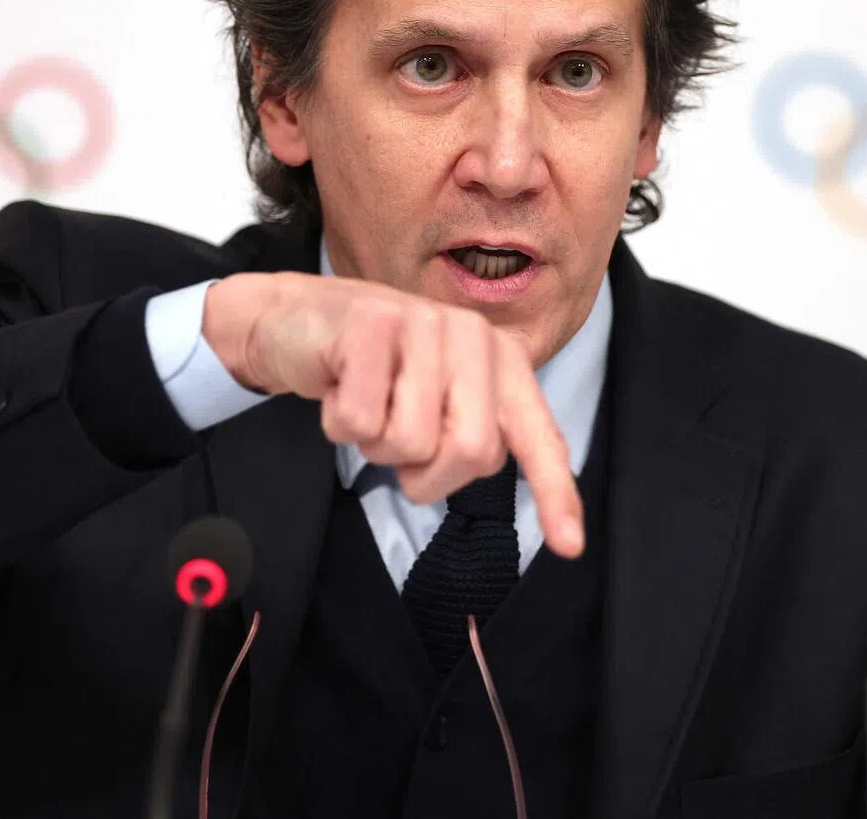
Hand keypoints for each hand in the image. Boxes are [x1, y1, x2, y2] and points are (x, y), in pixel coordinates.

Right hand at [203, 271, 583, 558]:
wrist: (296, 320)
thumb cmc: (372, 372)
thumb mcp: (433, 399)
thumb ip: (469, 431)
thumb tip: (490, 467)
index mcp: (498, 359)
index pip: (536, 433)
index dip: (554, 491)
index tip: (569, 546)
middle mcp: (471, 336)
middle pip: (471, 451)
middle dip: (425, 472)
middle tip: (395, 438)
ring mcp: (422, 324)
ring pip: (409, 442)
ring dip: (374, 444)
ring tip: (365, 402)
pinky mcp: (371, 326)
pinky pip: (360, 422)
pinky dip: (339, 423)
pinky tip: (338, 386)